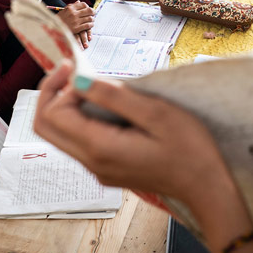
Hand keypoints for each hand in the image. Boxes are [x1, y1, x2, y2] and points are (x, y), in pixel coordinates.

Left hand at [34, 62, 252, 252]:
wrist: (206, 187)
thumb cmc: (190, 148)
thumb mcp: (156, 113)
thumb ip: (114, 96)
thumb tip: (78, 80)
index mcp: (100, 148)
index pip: (54, 114)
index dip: (59, 86)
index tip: (78, 66)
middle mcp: (91, 163)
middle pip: (46, 128)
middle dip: (52, 94)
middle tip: (72, 70)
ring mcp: (97, 169)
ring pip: (59, 135)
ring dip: (66, 106)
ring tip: (90, 84)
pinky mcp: (106, 169)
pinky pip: (78, 142)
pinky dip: (80, 119)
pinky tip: (104, 104)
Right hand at [57, 1, 94, 46]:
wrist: (53, 29)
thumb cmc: (58, 20)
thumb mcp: (63, 10)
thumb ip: (71, 5)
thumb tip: (79, 1)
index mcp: (70, 8)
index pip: (83, 4)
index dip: (87, 6)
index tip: (88, 9)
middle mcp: (73, 14)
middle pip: (88, 10)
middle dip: (93, 12)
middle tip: (94, 13)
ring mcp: (75, 21)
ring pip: (89, 18)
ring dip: (92, 19)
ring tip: (92, 20)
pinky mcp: (77, 28)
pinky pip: (87, 25)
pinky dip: (91, 25)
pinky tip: (91, 25)